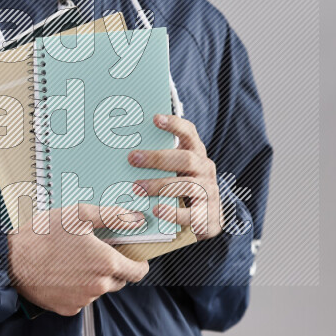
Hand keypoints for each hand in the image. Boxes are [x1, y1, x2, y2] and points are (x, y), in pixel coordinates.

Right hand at [7, 204, 149, 316]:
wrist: (10, 261)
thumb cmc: (43, 235)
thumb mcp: (78, 215)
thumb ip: (112, 216)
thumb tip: (136, 219)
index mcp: (106, 263)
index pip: (138, 272)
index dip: (138, 262)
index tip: (132, 255)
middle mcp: (99, 285)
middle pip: (119, 280)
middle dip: (113, 267)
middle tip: (94, 251)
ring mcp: (83, 300)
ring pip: (99, 289)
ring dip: (93, 277)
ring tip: (72, 259)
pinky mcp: (68, 308)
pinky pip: (82, 298)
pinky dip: (77, 287)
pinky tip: (62, 272)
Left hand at [128, 114, 222, 239]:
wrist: (208, 216)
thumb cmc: (183, 186)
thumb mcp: (177, 168)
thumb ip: (161, 158)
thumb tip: (127, 151)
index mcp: (196, 153)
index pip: (189, 133)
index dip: (175, 125)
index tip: (155, 119)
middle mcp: (205, 168)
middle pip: (185, 159)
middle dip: (157, 158)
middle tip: (132, 158)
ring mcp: (208, 190)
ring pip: (186, 185)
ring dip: (159, 185)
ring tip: (137, 188)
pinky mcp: (207, 214)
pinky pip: (191, 213)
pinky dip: (172, 212)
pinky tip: (156, 210)